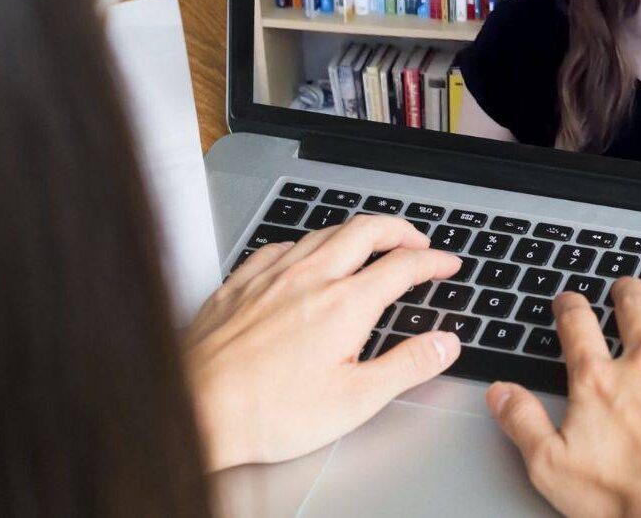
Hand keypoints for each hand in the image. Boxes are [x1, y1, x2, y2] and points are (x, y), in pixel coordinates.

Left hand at [185, 214, 462, 470]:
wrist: (194, 409)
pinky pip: (280, 245)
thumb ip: (407, 366)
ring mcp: (271, 275)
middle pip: (366, 230)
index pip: (403, 265)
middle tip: (417, 240)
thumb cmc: (267, 412)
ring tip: (370, 241)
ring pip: (324, 231)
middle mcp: (310, 277)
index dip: (433, 260)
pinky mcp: (239, 283)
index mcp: (345, 304)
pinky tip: (304, 256)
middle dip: (400, 229)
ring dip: (356, 231)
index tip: (446, 264)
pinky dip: (306, 243)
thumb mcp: (355, 400)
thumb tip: (444, 344)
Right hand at [487, 265, 640, 517]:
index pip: (578, 327)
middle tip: (623, 284)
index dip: (570, 308)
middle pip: (634, 311)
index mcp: (601, 381)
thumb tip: (500, 392)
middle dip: (626, 292)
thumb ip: (522, 422)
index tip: (568, 301)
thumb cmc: (626, 503)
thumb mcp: (551, 467)